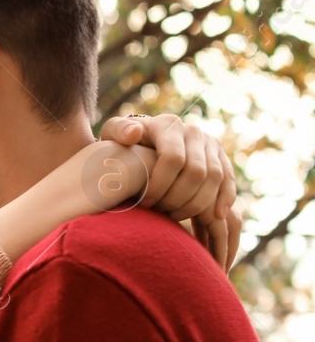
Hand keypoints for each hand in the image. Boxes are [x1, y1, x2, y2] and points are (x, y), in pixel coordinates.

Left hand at [101, 113, 238, 271]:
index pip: (172, 158)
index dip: (160, 185)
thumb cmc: (123, 143)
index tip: (146, 203)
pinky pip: (228, 180)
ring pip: (214, 178)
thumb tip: (133, 134)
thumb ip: (117, 131)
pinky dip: (225, 198)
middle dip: (178, 198)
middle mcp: (193, 132)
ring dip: (197, 203)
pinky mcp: (220, 158)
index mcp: (167, 125)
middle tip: (161, 213)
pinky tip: (216, 216)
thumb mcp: (113, 133)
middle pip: (196, 172)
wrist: (144, 142)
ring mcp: (210, 144)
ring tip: (175, 216)